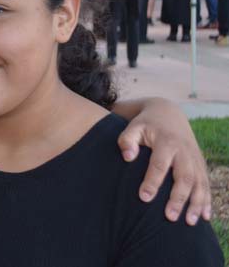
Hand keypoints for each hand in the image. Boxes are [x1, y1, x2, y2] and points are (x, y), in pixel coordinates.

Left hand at [117, 98, 209, 224]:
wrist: (168, 113)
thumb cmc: (145, 124)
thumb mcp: (133, 127)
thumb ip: (127, 140)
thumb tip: (127, 157)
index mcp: (166, 142)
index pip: (159, 164)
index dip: (152, 181)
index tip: (144, 198)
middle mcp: (184, 151)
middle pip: (184, 176)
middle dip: (178, 198)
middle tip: (169, 217)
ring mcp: (195, 158)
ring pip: (199, 183)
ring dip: (196, 203)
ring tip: (189, 222)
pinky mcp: (200, 164)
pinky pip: (206, 183)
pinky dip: (207, 200)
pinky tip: (204, 217)